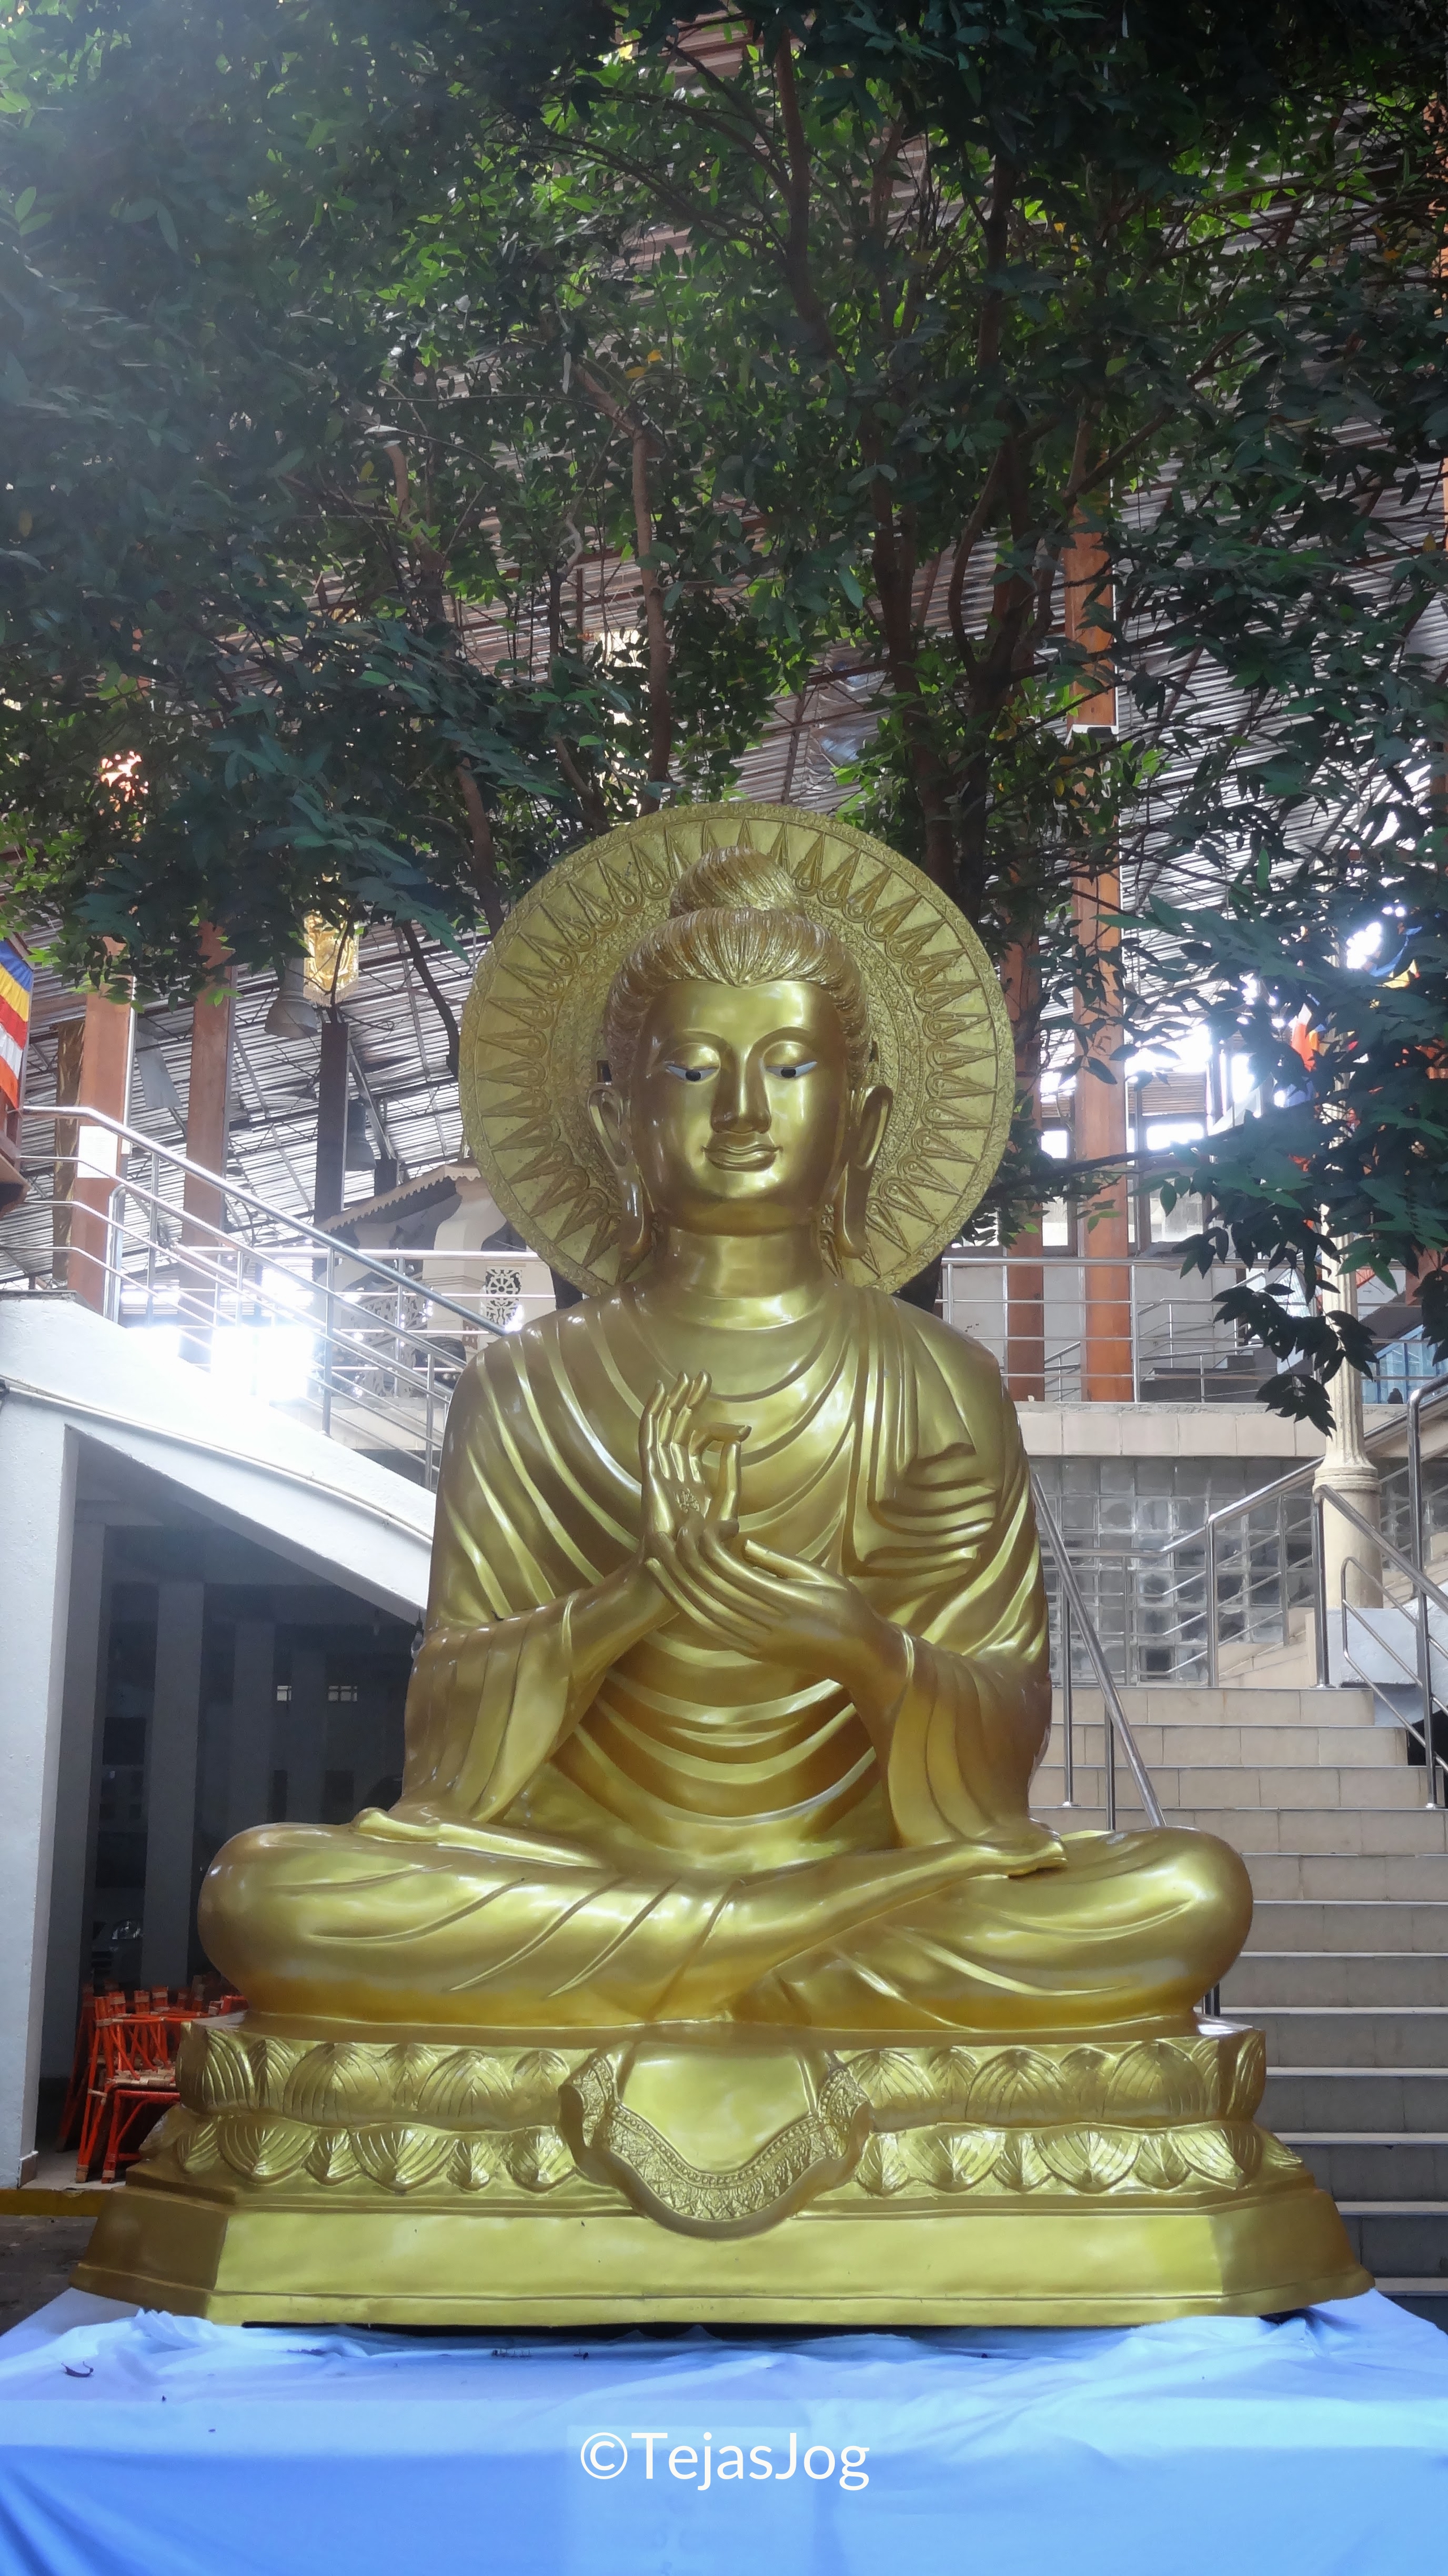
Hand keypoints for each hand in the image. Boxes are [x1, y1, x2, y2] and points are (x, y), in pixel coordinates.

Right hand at [636, 1372, 747, 1593]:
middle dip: (690, 1400)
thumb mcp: (725, 1509)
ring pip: (665, 1426)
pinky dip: (652, 1414)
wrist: (676, 1568)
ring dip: (673, 1401)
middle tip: (702, 1375)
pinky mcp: (649, 1473)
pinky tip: (659, 1393)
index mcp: (692, 1478)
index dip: (722, 1429)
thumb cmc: (700, 1548)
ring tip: (684, 1376)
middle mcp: (674, 1470)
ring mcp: (660, 1470)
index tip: (745, 1429)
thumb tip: (737, 1445)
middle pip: (680, 1426)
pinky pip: (648, 1438)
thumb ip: (732, 1480)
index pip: (702, 1441)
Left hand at [652, 1525, 909, 1720]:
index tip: (696, 1523)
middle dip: (680, 1561)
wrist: (858, 1655)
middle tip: (659, 1536)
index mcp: (780, 1599)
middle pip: (708, 1589)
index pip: (729, 1569)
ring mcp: (754, 1642)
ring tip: (653, 1562)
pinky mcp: (751, 1652)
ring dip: (675, 1586)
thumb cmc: (846, 1609)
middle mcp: (762, 1623)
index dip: (706, 1544)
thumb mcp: (819, 1576)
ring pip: (702, 1612)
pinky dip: (689, 1611)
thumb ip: (778, 1561)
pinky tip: (675, 1595)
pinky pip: (712, 1631)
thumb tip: (741, 1543)